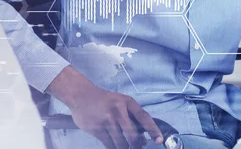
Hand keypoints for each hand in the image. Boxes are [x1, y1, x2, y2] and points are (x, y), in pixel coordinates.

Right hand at [47, 66, 162, 148]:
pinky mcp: (97, 129)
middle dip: (136, 145)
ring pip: (121, 143)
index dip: (153, 130)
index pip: (144, 117)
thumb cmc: (106, 101)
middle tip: (137, 147)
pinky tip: (115, 146)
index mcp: (128, 102)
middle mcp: (119, 111)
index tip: (159, 140)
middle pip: (133, 134)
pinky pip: (110, 145)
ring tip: (125, 146)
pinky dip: (114, 148)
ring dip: (125, 148)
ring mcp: (107, 120)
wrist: (82, 96)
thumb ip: (133, 119)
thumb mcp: (122, 103)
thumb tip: (144, 140)